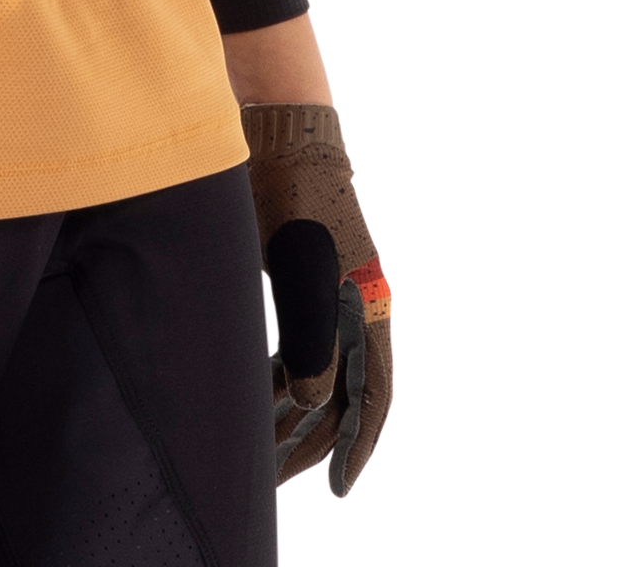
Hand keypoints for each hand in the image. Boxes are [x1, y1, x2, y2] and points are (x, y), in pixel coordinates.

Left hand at [243, 102, 393, 496]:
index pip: (373, 396)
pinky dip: (274, 372)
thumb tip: (308, 401)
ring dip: (286, 409)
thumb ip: (307, 335)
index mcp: (368, 308)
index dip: (357, 446)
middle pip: (336, 391)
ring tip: (255, 446)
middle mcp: (353, 307)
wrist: (280, 133)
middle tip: (273, 480)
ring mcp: (325, 293)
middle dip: (305, 439)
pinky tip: (249, 393)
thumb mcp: (300, 266)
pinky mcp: (295, 277)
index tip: (337, 488)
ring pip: (310, 370)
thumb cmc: (294, 194)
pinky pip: (292, 341)